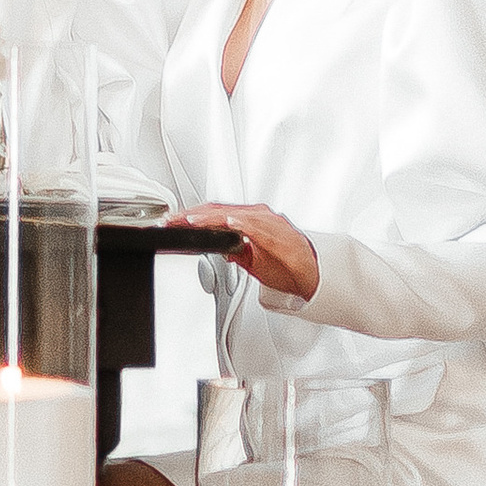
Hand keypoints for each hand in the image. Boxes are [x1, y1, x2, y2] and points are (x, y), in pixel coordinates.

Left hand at [170, 202, 319, 300]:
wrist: (313, 275)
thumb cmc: (287, 265)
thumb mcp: (252, 260)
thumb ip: (236, 250)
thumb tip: (221, 248)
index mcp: (251, 220)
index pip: (215, 213)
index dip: (193, 216)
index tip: (173, 221)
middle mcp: (258, 216)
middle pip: (219, 210)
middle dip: (193, 215)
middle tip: (172, 220)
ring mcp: (269, 223)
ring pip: (234, 215)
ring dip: (210, 218)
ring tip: (190, 221)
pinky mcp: (278, 235)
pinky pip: (257, 226)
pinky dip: (241, 223)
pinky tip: (229, 223)